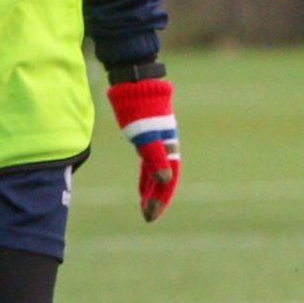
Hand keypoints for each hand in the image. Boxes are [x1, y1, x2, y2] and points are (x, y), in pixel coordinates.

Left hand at [107, 75, 179, 221]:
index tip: (149, 215)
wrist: (135, 85)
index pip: (166, 180)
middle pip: (164, 179)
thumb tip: (164, 180)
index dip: (160, 198)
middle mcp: (166, 148)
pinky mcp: (148, 139)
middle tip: (149, 217)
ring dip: (152, 190)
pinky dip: (147, 177)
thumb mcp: (145, 135)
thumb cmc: (139, 109)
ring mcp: (157, 143)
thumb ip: (155, 157)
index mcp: (168, 148)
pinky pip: (150, 164)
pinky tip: (143, 186)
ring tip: (146, 207)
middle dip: (156, 199)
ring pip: (157, 173)